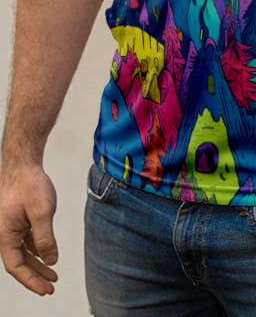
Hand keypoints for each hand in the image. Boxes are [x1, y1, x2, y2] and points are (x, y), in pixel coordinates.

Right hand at [0, 164, 58, 295]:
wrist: (23, 163)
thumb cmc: (29, 184)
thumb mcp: (42, 213)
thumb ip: (45, 239)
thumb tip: (50, 260)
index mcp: (4, 235)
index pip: (16, 267)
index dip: (31, 280)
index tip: (46, 289)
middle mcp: (4, 233)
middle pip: (18, 262)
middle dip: (35, 275)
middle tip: (51, 286)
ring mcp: (9, 226)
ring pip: (22, 251)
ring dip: (37, 262)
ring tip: (53, 273)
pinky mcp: (16, 219)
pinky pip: (24, 240)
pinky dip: (35, 248)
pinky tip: (47, 253)